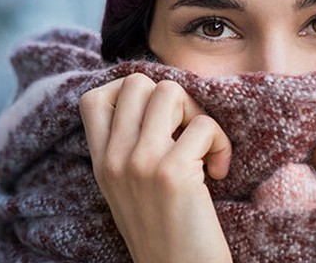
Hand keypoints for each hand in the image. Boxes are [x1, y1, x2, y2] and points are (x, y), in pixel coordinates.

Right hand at [79, 73, 232, 262]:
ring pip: (170, 91)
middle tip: (185, 130)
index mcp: (101, 162)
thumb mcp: (127, 190)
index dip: (127, 93)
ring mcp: (140, 163)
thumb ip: (127, 149)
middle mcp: (114, 158)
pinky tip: (219, 171)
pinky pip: (204, 125)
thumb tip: (156, 101)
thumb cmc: (163, 233)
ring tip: (203, 147)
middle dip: (170, 98)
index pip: (93, 99)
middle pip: (137, 82)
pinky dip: (221, 143)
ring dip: (197, 113)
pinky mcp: (172, 173)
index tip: (155, 117)